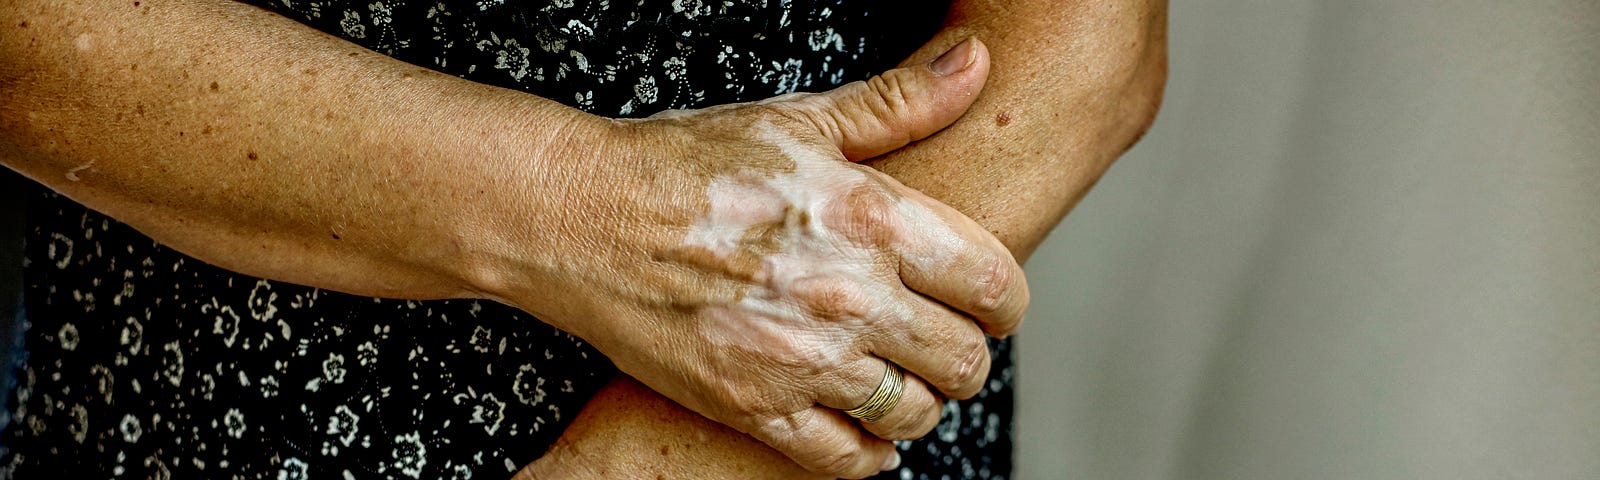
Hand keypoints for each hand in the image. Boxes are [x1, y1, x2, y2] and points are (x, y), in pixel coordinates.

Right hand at [483, 38, 1027, 478]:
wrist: (581, 219)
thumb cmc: (687, 163)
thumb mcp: (799, 120)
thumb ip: (900, 101)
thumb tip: (977, 63)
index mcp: (871, 219)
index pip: (993, 283)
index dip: (1007, 301)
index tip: (990, 302)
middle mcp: (847, 295)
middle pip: (964, 359)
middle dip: (967, 355)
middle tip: (944, 342)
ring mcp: (800, 359)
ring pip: (913, 414)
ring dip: (921, 402)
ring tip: (901, 379)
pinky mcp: (753, 407)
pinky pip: (844, 459)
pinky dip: (868, 455)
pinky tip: (866, 432)